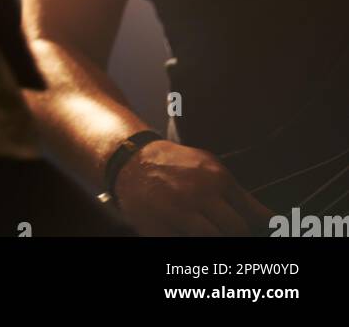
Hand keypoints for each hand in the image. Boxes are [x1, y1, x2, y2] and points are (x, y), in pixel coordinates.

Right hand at [114, 140, 272, 236]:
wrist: (132, 160)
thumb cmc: (176, 166)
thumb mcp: (209, 168)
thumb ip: (239, 195)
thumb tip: (273, 221)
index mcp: (216, 178)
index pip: (252, 216)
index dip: (261, 230)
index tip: (269, 234)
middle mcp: (200, 195)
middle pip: (237, 231)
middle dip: (237, 234)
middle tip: (229, 231)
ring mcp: (179, 214)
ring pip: (215, 240)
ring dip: (215, 237)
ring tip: (210, 230)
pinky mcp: (161, 230)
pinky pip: (186, 245)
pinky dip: (191, 240)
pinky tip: (189, 232)